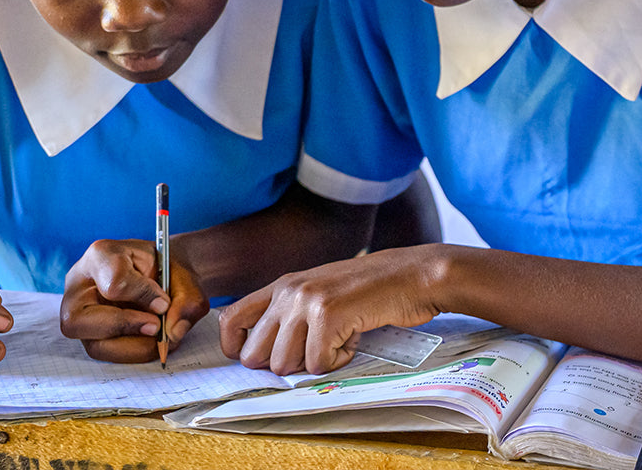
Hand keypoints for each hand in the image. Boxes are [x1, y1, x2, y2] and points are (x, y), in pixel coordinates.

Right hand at [61, 239, 208, 362]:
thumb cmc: (169, 272)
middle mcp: (79, 286)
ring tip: (159, 336)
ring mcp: (80, 314)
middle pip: (77, 320)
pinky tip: (151, 341)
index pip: (113, 282)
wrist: (167, 276)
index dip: (142, 296)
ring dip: (133, 347)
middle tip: (155, 327)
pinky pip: (105, 354)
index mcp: (101, 255)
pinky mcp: (90, 335)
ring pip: (93, 345)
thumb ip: (184, 302)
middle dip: (124, 327)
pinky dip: (134, 353)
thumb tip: (173, 332)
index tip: (163, 302)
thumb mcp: (184, 277)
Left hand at [219, 246, 445, 374]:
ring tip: (338, 339)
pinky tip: (354, 338)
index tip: (260, 361)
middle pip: (255, 355)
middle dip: (285, 364)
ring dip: (314, 362)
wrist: (410, 276)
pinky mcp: (328, 315)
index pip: (231, 319)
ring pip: (284, 365)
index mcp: (282, 286)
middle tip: (315, 350)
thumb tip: (259, 358)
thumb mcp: (319, 295)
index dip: (237, 349)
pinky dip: (339, 361)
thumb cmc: (367, 292)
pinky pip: (318, 365)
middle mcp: (288, 291)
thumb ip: (289, 317)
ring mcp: (306, 302)